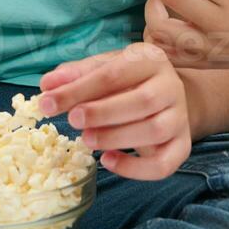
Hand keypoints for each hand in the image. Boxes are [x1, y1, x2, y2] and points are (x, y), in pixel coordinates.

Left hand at [37, 43, 190, 179]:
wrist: (167, 97)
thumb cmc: (128, 80)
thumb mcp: (104, 68)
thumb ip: (75, 76)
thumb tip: (46, 86)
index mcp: (150, 60)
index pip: (115, 73)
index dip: (80, 88)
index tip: (48, 102)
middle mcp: (171, 86)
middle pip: (143, 101)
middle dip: (103, 113)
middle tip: (73, 121)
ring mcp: (180, 118)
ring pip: (155, 131)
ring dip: (116, 138)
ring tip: (87, 140)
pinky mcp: (182, 146)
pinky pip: (164, 164)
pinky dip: (135, 168)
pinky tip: (108, 161)